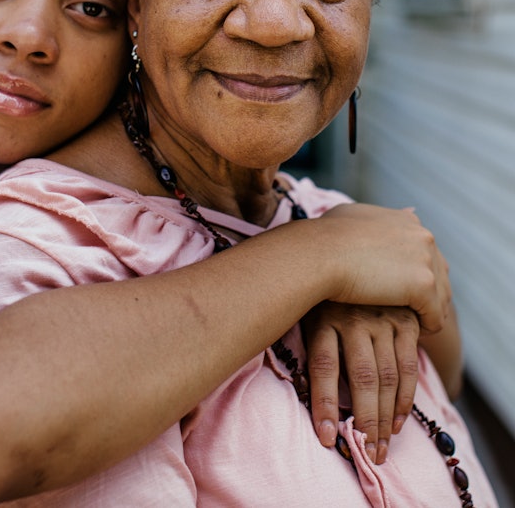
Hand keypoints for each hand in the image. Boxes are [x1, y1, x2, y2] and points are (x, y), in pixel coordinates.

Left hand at [302, 302, 419, 463]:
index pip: (323, 366)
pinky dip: (405, 398)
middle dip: (365, 421)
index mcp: (323, 318)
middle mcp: (354, 319)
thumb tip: (301, 393)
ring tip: (381, 447)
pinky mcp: (405, 321)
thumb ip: (309, 346)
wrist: (347, 256)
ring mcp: (382, 319)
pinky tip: (399, 422)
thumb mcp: (305, 313)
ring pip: (387, 376)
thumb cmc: (320, 298)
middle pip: (361, 377)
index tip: (328, 438)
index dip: (325, 404)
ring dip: (387, 418)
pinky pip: (408, 366)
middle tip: (367, 454)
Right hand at [319, 204, 450, 333]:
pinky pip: (436, 316)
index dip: (412, 272)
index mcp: (407, 221)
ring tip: (412, 327)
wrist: (319, 254)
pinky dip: (426, 327)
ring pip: (441, 297)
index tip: (398, 288)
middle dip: (426, 294)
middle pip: (439, 273)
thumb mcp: (349, 217)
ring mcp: (425, 259)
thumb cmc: (324, 238)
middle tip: (409, 312)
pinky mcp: (423, 284)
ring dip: (428, 312)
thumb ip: (370, 221)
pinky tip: (413, 334)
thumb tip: (378, 218)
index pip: (425, 251)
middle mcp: (422, 235)